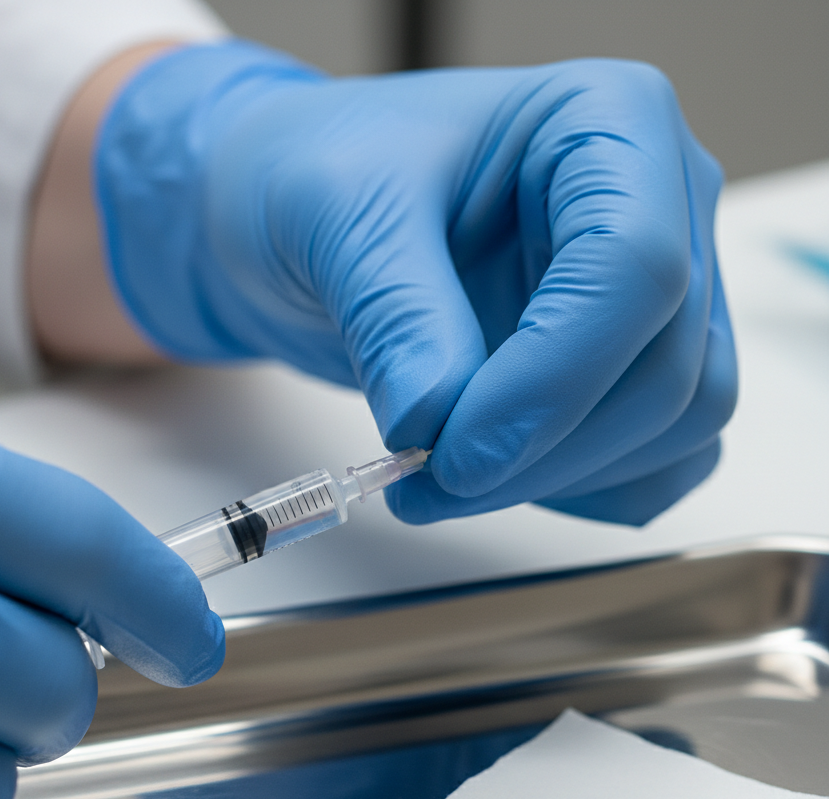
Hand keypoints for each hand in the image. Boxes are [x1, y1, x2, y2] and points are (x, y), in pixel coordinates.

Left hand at [96, 41, 735, 525]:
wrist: (304, 218)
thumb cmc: (325, 174)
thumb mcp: (337, 217)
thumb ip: (395, 315)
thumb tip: (436, 418)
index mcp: (607, 123)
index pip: (633, 269)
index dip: (551, 383)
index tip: (458, 455)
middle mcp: (657, 204)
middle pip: (668, 366)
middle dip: (545, 451)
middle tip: (430, 483)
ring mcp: (655, 293)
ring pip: (678, 422)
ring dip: (561, 481)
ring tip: (439, 484)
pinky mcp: (628, 364)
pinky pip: (661, 455)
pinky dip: (588, 491)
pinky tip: (500, 483)